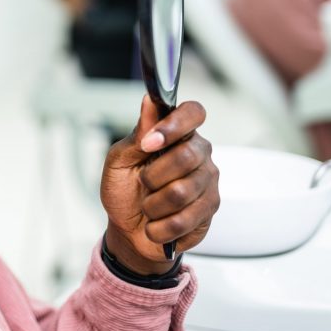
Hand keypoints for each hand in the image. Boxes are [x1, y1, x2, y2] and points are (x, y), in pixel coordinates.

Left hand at [100, 96, 218, 273]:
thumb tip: (150, 101)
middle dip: (152, 176)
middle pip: (186, 156)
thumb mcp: (120, 160)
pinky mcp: (210, 209)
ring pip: (181, 191)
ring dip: (152, 204)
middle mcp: (199, 152)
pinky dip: (158, 226)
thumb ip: (138, 134)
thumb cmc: (124, 189)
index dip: (174, 125)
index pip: (193, 112)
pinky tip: (156, 224)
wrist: (128, 229)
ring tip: (148, 206)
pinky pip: (183, 219)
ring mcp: (208, 181)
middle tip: (142, 183)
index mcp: (177, 133)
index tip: (149, 143)